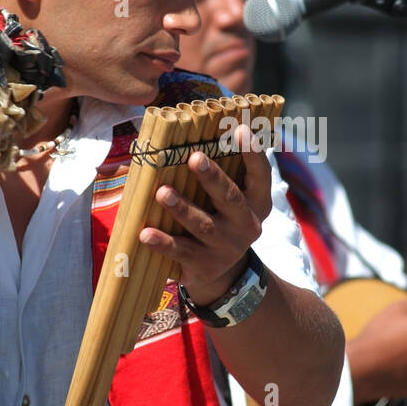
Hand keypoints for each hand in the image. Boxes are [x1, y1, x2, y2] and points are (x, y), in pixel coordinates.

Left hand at [140, 125, 272, 306]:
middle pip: (231, 198)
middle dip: (213, 178)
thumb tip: (192, 129)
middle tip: (195, 157)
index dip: (253, 153)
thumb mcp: (233, 200)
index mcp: (257, 202)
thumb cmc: (221, 219)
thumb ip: (224, 172)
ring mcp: (226, 247)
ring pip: (203, 225)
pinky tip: (145, 233)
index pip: (260, 175)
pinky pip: (180, 251)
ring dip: (182, 208)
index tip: (240, 129)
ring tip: (162, 192)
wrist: (222, 276)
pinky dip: (162, 242)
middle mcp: (246, 224)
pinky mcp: (203, 265)